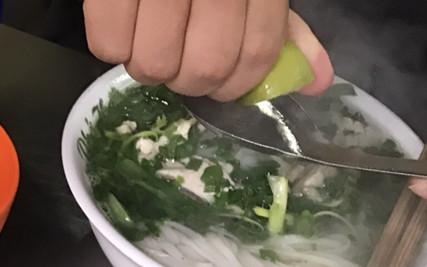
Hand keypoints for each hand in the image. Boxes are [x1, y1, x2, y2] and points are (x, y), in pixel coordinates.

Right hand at [82, 1, 332, 101]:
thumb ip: (280, 23)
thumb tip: (318, 80)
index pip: (258, 54)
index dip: (235, 85)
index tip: (216, 80)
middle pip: (205, 68)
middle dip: (186, 79)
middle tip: (175, 55)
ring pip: (155, 63)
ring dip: (146, 65)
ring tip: (145, 37)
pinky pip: (109, 43)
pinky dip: (112, 45)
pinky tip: (122, 23)